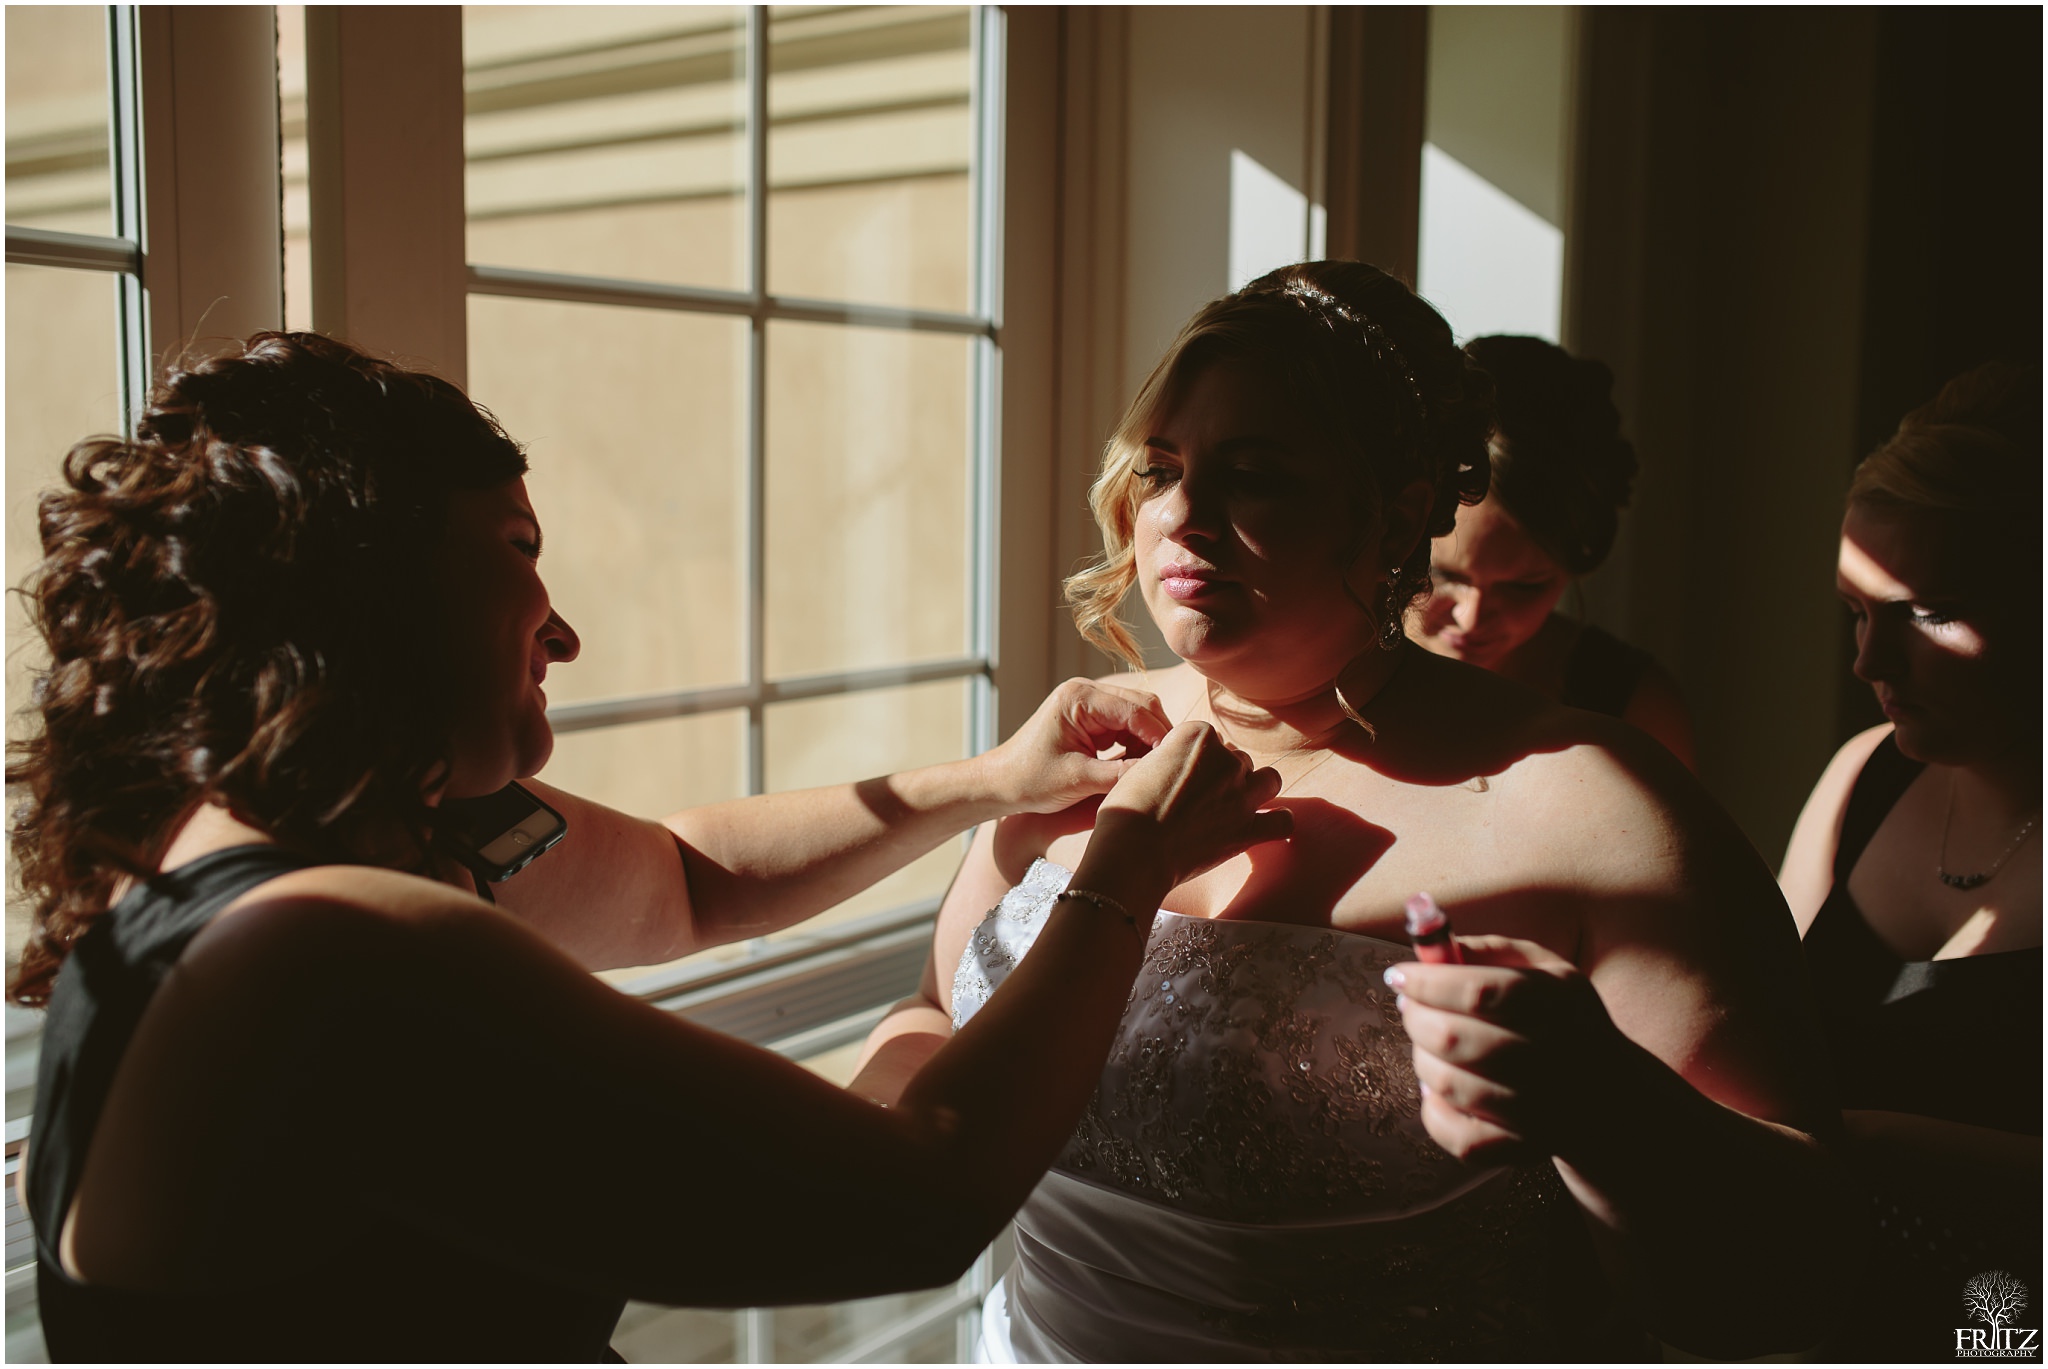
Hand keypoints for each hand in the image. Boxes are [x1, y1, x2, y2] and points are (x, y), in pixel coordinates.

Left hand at [980, 679, 1173, 814]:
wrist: (1001, 784)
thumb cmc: (1030, 781)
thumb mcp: (1079, 780)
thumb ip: (1122, 774)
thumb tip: (1162, 772)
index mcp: (1079, 698)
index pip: (1136, 709)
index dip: (1160, 736)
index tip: (1175, 762)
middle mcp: (1086, 692)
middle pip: (1142, 705)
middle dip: (1159, 735)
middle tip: (1171, 767)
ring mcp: (1089, 703)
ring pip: (1138, 715)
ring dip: (1150, 741)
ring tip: (1154, 770)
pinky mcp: (1092, 718)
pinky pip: (1127, 725)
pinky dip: (1138, 744)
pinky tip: (1139, 767)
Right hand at [1083, 720, 1292, 892]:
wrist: (1135, 851)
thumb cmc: (1127, 811)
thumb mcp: (1140, 767)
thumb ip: (1169, 759)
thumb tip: (1178, 767)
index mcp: (1196, 736)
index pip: (1208, 738)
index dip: (1195, 758)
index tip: (1181, 776)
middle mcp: (1225, 760)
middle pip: (1237, 759)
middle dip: (1224, 775)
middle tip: (1201, 798)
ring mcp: (1241, 795)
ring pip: (1269, 780)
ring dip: (1256, 789)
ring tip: (1238, 804)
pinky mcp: (1248, 830)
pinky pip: (1283, 821)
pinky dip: (1277, 823)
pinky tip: (1265, 826)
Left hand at [1388, 935, 1632, 1166]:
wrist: (1608, 1093)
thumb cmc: (1559, 1018)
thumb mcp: (1542, 969)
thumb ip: (1490, 950)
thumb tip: (1433, 950)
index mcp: (1557, 1000)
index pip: (1481, 991)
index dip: (1429, 983)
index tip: (1400, 975)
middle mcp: (1554, 1056)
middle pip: (1456, 1039)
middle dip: (1417, 1019)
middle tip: (1411, 1009)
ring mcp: (1542, 1109)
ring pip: (1451, 1086)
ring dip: (1423, 1060)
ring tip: (1429, 1046)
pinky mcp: (1526, 1149)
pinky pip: (1462, 1140)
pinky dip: (1435, 1112)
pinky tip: (1440, 1090)